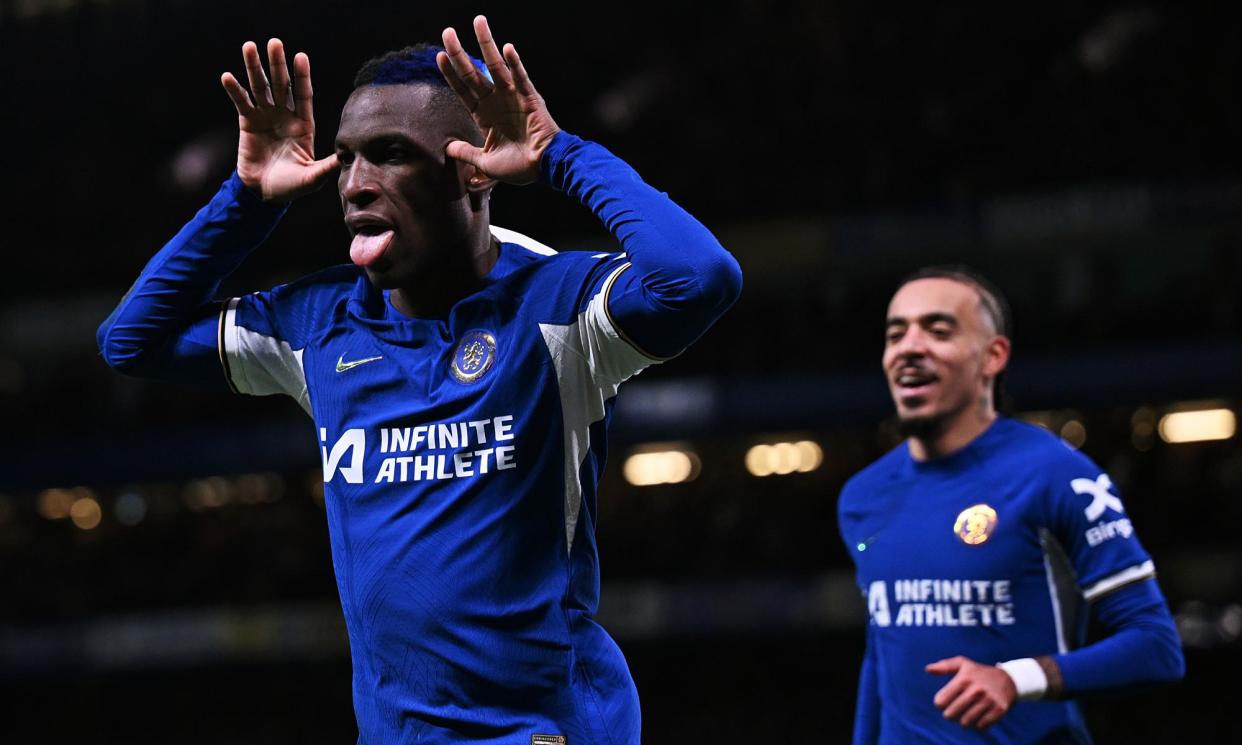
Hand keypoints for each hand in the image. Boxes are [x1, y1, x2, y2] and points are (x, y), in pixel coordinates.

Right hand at [220, 39, 338, 201]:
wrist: (265, 194)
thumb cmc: (292, 186)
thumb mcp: (313, 178)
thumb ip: (327, 167)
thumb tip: (345, 158)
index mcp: (304, 125)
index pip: (304, 95)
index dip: (302, 76)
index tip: (300, 56)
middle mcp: (285, 116)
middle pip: (282, 84)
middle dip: (278, 64)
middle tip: (275, 42)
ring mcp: (266, 116)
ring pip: (261, 87)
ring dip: (254, 67)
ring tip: (250, 46)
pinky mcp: (248, 122)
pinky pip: (241, 102)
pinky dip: (235, 90)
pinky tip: (228, 77)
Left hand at [436, 15, 560, 184]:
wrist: (544, 168)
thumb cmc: (518, 167)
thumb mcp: (486, 163)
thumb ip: (467, 154)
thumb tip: (448, 149)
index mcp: (485, 115)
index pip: (463, 89)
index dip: (450, 73)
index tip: (439, 57)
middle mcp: (496, 101)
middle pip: (473, 72)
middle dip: (459, 53)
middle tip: (447, 32)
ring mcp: (513, 97)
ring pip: (496, 66)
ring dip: (487, 44)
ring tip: (478, 22)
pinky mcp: (530, 98)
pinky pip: (521, 77)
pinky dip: (515, 63)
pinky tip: (507, 48)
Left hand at [926, 656, 1016, 729]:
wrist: (1008, 680)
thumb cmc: (979, 673)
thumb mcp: (963, 664)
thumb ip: (944, 666)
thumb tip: (927, 669)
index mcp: (964, 679)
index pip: (941, 702)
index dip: (940, 704)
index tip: (945, 701)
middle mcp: (976, 690)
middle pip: (951, 715)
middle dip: (950, 715)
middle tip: (954, 711)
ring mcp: (989, 700)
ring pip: (966, 723)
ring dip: (964, 722)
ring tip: (966, 714)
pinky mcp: (1000, 710)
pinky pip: (981, 727)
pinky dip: (978, 725)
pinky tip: (979, 717)